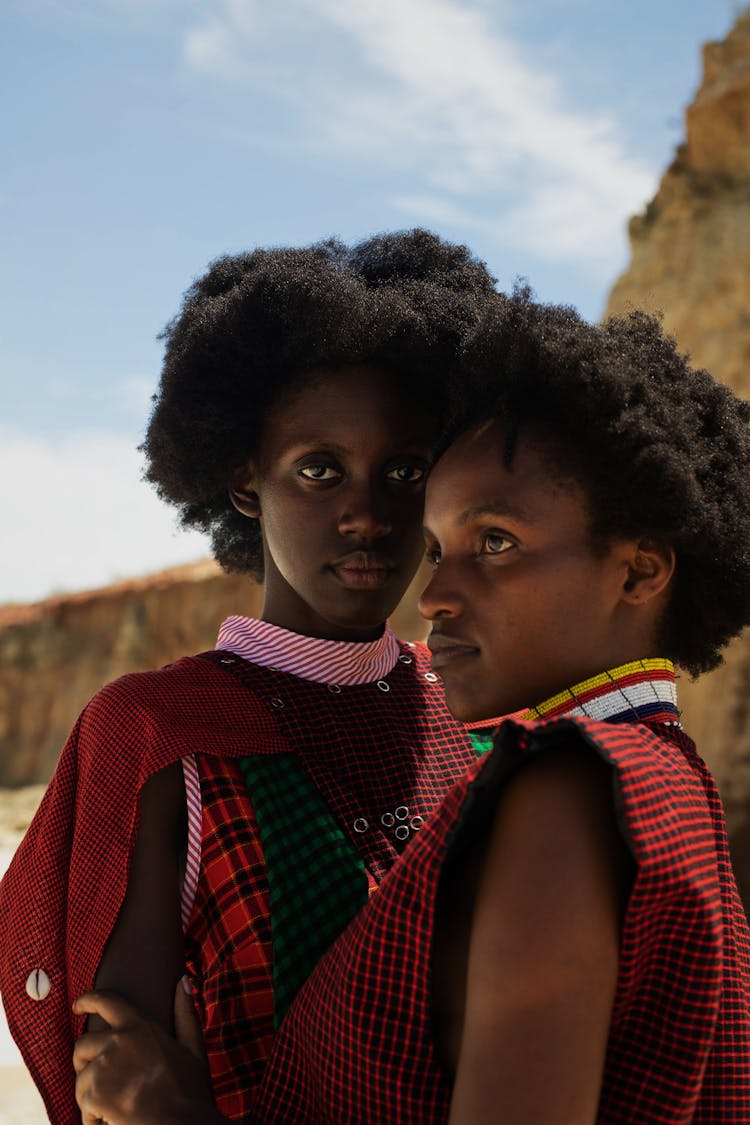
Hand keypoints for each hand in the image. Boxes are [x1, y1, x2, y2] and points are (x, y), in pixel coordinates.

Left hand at [73, 980, 224, 1124]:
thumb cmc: (189, 1092)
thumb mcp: (193, 1048)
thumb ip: (185, 1013)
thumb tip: (183, 981)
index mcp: (140, 1026)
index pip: (106, 1001)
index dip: (88, 1000)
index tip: (78, 1006)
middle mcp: (119, 1041)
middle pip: (82, 1044)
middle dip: (85, 1062)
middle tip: (101, 1080)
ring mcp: (105, 1067)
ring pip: (81, 1077)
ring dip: (91, 1094)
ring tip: (112, 1105)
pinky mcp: (95, 1094)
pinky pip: (82, 1104)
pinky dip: (93, 1117)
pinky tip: (112, 1120)